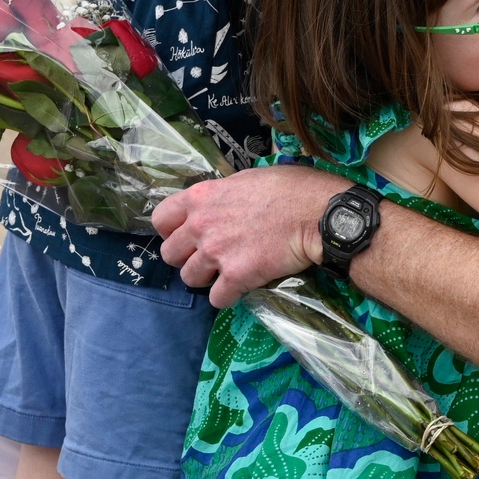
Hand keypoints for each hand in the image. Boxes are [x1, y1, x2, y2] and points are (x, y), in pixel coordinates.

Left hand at [152, 166, 333, 307]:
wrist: (317, 213)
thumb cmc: (290, 188)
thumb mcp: (247, 179)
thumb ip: (223, 195)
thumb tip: (220, 204)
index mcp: (201, 197)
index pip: (161, 219)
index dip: (170, 230)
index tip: (185, 236)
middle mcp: (200, 225)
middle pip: (169, 254)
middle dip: (186, 258)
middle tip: (206, 257)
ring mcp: (215, 253)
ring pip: (189, 279)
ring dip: (206, 279)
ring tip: (225, 273)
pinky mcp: (235, 277)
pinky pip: (216, 299)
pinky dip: (227, 297)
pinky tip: (240, 287)